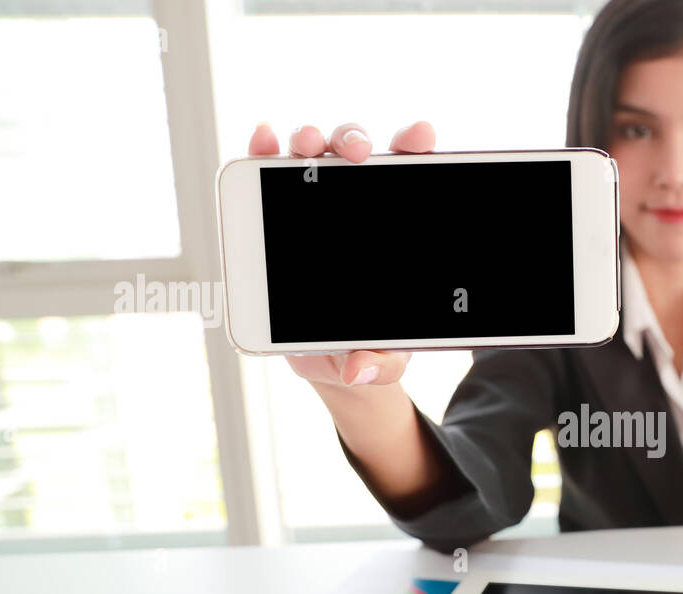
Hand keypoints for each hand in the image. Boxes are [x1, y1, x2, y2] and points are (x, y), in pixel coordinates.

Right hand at [247, 120, 437, 388]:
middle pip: (354, 155)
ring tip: (306, 146)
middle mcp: (354, 204)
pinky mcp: (273, 215)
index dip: (414, 148)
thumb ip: (381, 362)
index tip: (421, 136)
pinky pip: (265, 176)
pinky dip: (261, 152)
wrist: (334, 361)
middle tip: (358, 153)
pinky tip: (262, 140)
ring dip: (309, 141)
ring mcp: (312, 205)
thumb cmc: (372, 345)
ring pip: (312, 156)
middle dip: (354, 141)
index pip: (409, 175)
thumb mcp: (385, 358)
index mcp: (395, 227)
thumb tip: (359, 367)